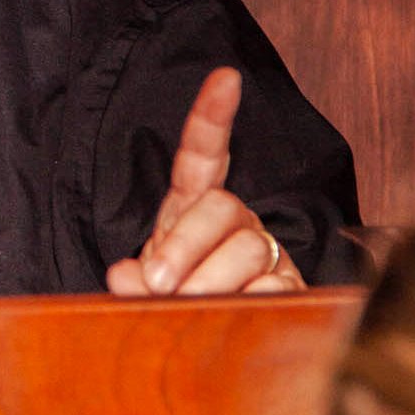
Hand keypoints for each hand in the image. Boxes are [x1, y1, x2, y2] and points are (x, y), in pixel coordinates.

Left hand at [106, 67, 304, 296]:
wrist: (212, 336)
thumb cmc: (173, 301)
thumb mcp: (142, 288)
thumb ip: (129, 281)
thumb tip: (125, 277)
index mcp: (194, 207)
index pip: (203, 155)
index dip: (212, 117)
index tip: (225, 77)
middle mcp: (237, 220)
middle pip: (223, 207)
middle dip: (186, 245)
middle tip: (160, 283)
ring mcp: (268, 251)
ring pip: (250, 249)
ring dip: (212, 281)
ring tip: (189, 307)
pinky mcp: (290, 287)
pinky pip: (276, 287)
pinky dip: (246, 304)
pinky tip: (231, 315)